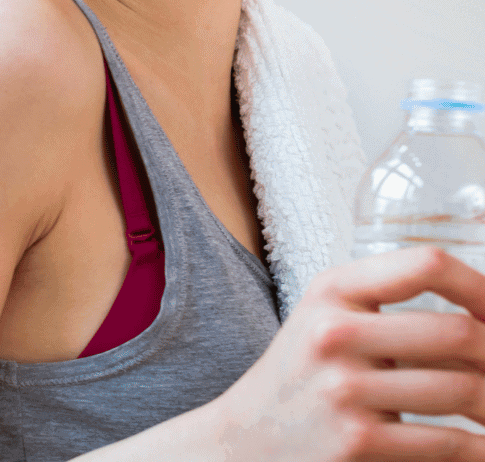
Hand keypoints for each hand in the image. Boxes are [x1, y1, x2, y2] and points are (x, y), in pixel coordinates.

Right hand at [216, 246, 484, 460]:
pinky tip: (484, 447)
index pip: (425, 265)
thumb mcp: (327, 317)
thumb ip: (385, 305)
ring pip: (461, 389)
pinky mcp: (358, 442)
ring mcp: (346, 388)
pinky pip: (446, 443)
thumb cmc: (302, 374)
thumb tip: (478, 318)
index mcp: (334, 288)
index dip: (478, 284)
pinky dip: (479, 448)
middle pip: (456, 332)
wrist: (247, 439)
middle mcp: (337, 331)